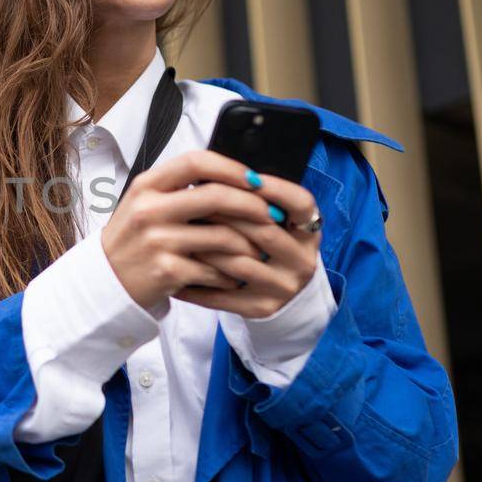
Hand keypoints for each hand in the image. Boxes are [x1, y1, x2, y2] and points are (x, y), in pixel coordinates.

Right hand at [100, 150, 279, 312]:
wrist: (106, 282)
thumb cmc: (134, 240)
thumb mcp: (145, 204)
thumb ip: (179, 188)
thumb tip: (234, 178)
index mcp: (147, 186)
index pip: (195, 162)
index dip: (231, 167)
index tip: (256, 179)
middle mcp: (149, 210)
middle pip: (215, 196)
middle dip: (253, 205)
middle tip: (273, 215)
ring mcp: (157, 241)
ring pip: (222, 236)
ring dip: (249, 245)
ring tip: (260, 251)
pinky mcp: (166, 271)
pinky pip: (214, 270)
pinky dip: (231, 276)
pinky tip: (235, 278)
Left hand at [175, 169, 322, 318]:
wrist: (278, 293)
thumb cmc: (264, 245)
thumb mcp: (273, 222)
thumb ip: (253, 200)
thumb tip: (212, 173)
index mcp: (308, 231)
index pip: (301, 203)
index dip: (274, 188)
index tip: (244, 177)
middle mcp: (302, 260)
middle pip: (263, 231)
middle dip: (225, 213)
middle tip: (192, 201)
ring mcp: (284, 286)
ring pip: (240, 262)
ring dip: (206, 246)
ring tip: (179, 233)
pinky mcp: (262, 307)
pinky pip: (224, 294)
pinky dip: (196, 282)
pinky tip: (174, 268)